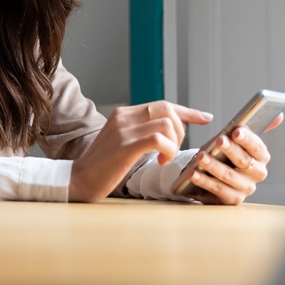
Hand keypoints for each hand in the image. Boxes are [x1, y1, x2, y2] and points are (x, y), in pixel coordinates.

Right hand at [69, 101, 212, 202]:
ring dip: (174, 143)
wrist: (80, 179)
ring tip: (164, 158)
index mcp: (123, 114)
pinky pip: (159, 139)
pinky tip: (160, 162)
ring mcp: (124, 130)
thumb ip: (139, 133)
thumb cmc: (103, 167)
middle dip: (180, 130)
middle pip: (167, 109)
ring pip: (166, 123)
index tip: (204, 117)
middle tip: (172, 150)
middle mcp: (124, 117)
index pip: (162, 104)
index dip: (187, 111)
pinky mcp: (126, 146)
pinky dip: (167, 150)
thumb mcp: (121, 142)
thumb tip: (164, 133)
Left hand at [185, 114, 283, 205]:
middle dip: (230, 150)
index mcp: (261, 157)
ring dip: (213, 166)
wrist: (214, 175)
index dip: (247, 139)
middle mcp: (257, 174)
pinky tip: (193, 173)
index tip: (236, 131)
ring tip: (200, 157)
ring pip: (228, 176)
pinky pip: (217, 190)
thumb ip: (251, 129)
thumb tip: (279, 115)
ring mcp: (245, 188)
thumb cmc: (225, 154)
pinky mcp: (232, 199)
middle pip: (244, 161)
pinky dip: (204, 181)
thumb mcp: (236, 141)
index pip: (257, 147)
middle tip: (218, 141)